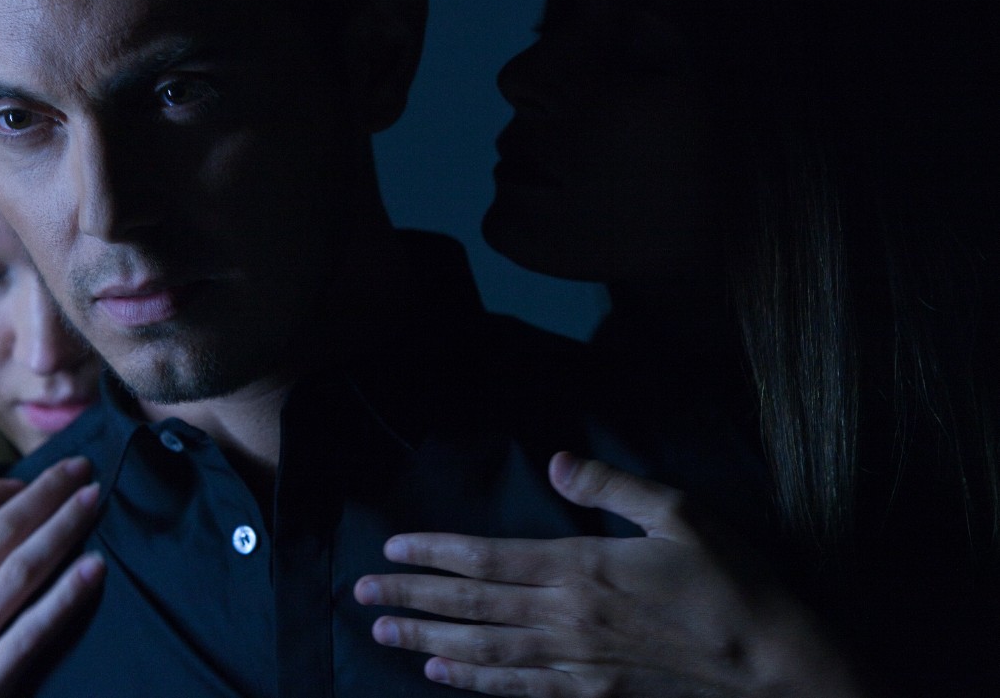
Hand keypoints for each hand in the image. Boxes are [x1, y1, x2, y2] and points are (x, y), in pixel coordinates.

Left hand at [354, 453, 865, 697]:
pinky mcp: (592, 693)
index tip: (391, 546)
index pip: (486, 558)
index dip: (433, 552)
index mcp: (581, 569)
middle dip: (411, 596)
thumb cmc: (730, 581)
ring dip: (427, 640)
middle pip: (471, 606)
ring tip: (383, 631)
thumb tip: (553, 461)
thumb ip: (609, 486)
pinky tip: (443, 675)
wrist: (774, 665)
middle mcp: (565, 618)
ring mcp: (575, 662)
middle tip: (360, 592)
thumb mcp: (678, 512)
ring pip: (483, 651)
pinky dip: (474, 683)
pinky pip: (519, 689)